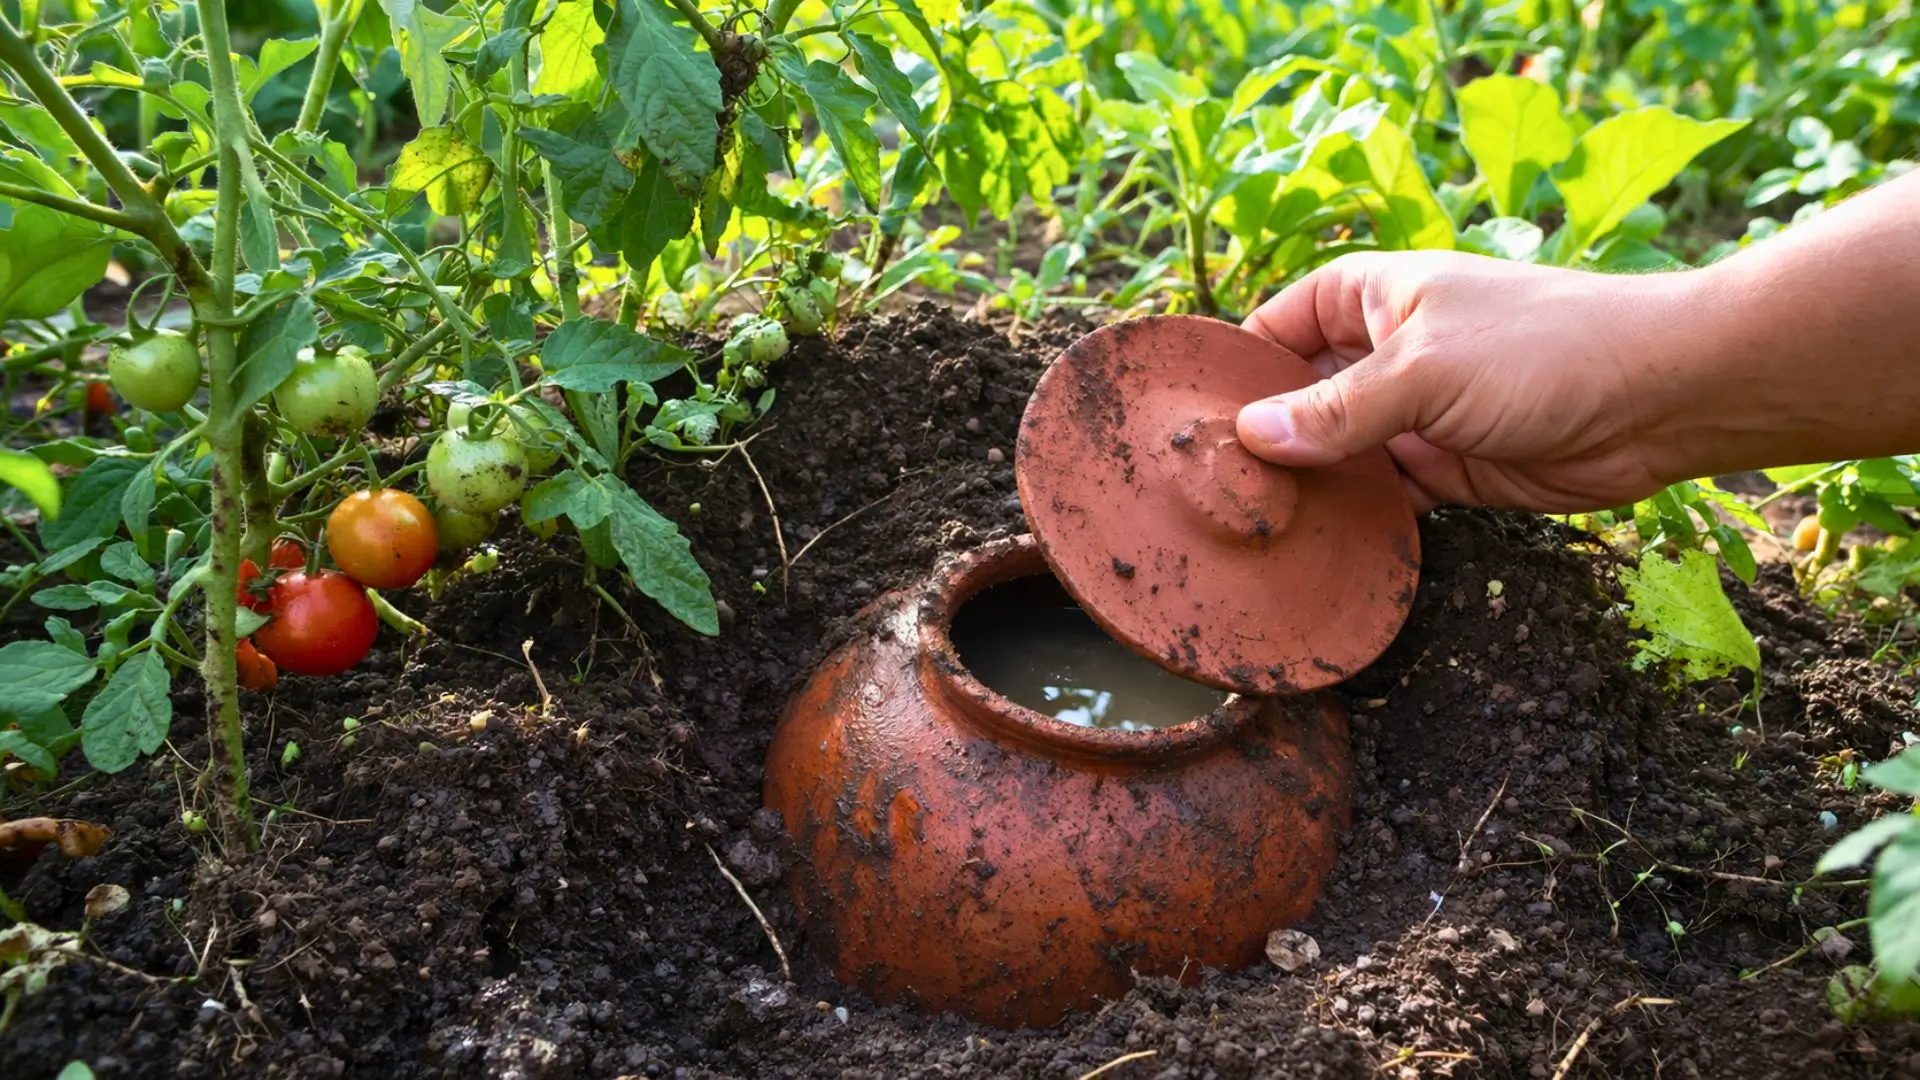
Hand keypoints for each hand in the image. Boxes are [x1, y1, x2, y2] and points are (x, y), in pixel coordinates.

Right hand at [1235, 250, 1695, 513]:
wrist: (1659, 396)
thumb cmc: (1543, 347)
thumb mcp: (1424, 370)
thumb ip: (1337, 410)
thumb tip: (1250, 439)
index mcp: (1370, 295)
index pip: (1274, 326)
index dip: (1232, 368)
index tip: (1184, 419)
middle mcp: (1384, 351)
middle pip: (1297, 396)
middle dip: (1260, 437)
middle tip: (1204, 488)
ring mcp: (1412, 413)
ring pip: (1334, 453)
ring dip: (1304, 485)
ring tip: (1242, 526)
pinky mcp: (1442, 469)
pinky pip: (1377, 497)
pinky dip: (1350, 518)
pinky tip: (1309, 546)